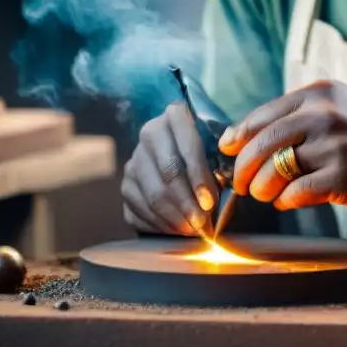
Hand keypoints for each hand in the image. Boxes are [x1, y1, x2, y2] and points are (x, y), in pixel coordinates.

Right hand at [121, 102, 219, 235]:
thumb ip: (222, 161)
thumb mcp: (219, 147)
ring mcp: (134, 161)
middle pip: (168, 173)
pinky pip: (138, 211)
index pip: (187, 146)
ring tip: (192, 230)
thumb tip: (213, 191)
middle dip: (187, 203)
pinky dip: (159, 225)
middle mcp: (149, 134)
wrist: (182, 153)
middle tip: (202, 223)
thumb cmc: (210, 152)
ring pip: (152, 196)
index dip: (199, 176)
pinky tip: (176, 230)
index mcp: (175, 116)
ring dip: (174, 218)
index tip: (209, 202)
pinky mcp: (125, 187)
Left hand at [219, 81, 346, 213]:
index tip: (228, 151)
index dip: (237, 137)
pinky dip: (286, 201)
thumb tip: (250, 137)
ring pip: (272, 171)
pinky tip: (293, 201)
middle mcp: (323, 114)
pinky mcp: (343, 176)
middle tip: (242, 184)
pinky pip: (294, 193)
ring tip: (269, 194)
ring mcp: (333, 145)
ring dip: (263, 188)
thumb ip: (305, 115)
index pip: (261, 116)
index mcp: (319, 93)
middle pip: (260, 144)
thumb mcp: (344, 107)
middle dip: (242, 168)